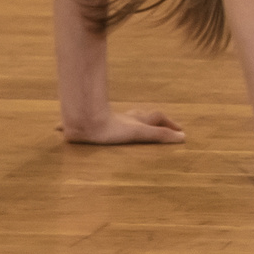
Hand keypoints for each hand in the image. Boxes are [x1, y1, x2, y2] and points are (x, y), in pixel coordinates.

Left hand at [60, 107, 185, 144]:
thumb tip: (183, 137)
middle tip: (157, 124)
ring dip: (127, 121)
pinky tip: (70, 130)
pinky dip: (88, 128)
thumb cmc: (110, 129)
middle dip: (149, 120)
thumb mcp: (138, 133)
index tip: (180, 131)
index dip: (169, 124)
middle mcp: (122, 119)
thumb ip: (159, 135)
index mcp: (135, 120)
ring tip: (127, 125)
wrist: (82, 123)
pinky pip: (90, 126)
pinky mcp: (89, 128)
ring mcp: (106, 121)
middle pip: (139, 116)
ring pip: (119, 119)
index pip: (156, 118)